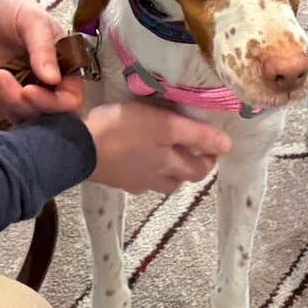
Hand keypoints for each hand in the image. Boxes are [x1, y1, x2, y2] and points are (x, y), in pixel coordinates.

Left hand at [0, 0, 83, 124]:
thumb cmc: (12, 7)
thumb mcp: (32, 21)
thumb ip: (43, 49)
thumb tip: (53, 79)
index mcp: (65, 67)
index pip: (69, 100)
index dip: (51, 103)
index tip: (28, 91)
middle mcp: (47, 85)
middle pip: (45, 116)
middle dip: (21, 103)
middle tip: (2, 78)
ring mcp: (23, 92)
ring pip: (20, 118)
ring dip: (3, 102)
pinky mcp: (1, 96)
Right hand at [84, 100, 232, 194]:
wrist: (79, 147)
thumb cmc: (124, 130)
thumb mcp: (165, 125)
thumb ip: (196, 135)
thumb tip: (228, 145)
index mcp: (170, 166)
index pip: (199, 170)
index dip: (210, 159)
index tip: (214, 146)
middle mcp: (155, 179)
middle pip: (179, 181)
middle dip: (189, 168)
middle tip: (190, 149)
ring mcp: (133, 182)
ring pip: (158, 182)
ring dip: (166, 172)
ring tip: (163, 155)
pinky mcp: (114, 178)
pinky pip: (136, 179)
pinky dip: (142, 171)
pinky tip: (136, 160)